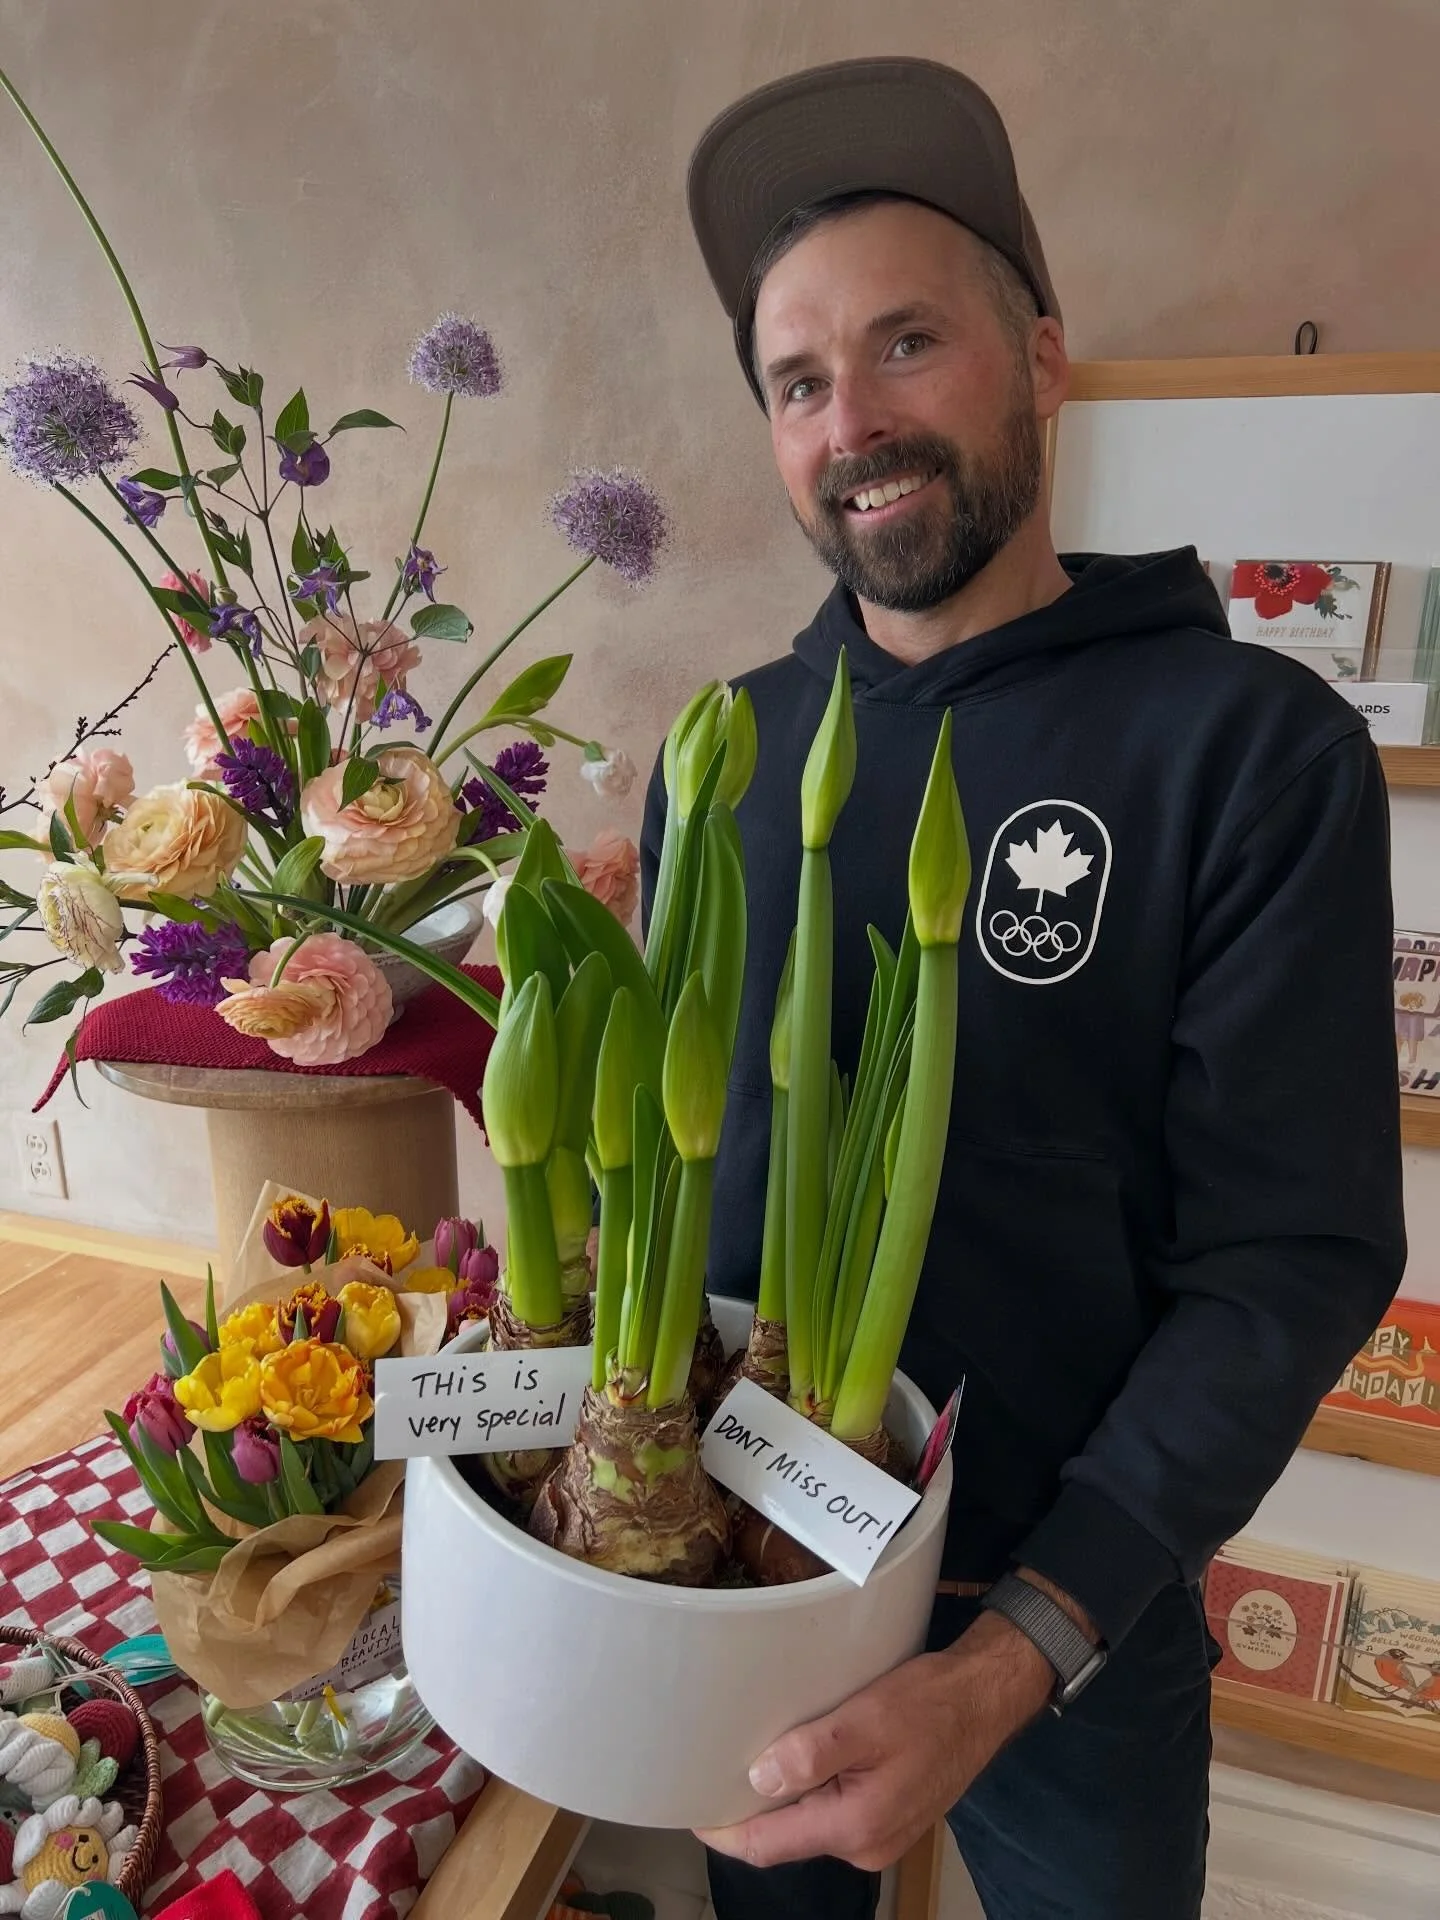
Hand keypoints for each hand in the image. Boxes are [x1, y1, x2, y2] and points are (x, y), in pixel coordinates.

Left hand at [695, 1608, 1055, 1872]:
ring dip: (782, 1799)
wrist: (985, 1698)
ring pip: (809, 1825)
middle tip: (714, 1768)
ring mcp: (879, 1835)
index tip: (690, 1808)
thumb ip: (812, 1753)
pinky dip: (810, 1792)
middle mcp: (865, 1845)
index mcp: (856, 1827)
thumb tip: (758, 1782)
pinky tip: (799, 1758)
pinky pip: (833, 1814)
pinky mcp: (888, 1817)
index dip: (724, 1831)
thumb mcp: (867, 1719)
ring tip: (751, 1756)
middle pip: (786, 1839)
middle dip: (749, 1812)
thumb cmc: (930, 1703)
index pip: (769, 1847)